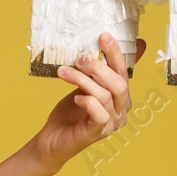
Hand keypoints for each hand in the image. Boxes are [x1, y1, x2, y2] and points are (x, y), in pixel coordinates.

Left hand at [32, 32, 144, 175]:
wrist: (52, 139)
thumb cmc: (70, 111)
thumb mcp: (84, 85)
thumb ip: (96, 70)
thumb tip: (103, 39)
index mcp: (121, 98)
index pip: (124, 72)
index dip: (115, 54)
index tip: (103, 36)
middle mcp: (121, 111)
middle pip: (119, 84)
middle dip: (99, 67)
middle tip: (80, 58)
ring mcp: (111, 124)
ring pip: (104, 95)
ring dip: (82, 80)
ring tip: (63, 72)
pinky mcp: (96, 133)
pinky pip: (99, 114)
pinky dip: (87, 102)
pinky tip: (75, 97)